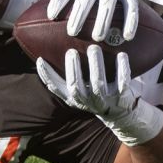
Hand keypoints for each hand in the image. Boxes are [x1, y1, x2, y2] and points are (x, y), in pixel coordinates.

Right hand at [36, 46, 162, 145]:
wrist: (122, 114)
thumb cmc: (95, 95)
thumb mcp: (79, 91)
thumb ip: (66, 78)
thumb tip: (43, 56)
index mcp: (75, 98)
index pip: (56, 88)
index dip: (46, 76)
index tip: (41, 59)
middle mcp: (88, 101)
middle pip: (76, 87)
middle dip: (73, 68)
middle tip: (71, 51)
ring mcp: (105, 100)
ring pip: (98, 83)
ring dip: (96, 65)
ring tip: (93, 48)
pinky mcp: (122, 96)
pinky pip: (122, 81)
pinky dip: (121, 68)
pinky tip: (121, 54)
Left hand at [47, 0, 162, 41]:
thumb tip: (55, 4)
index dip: (58, 1)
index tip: (51, 16)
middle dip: (78, 16)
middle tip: (72, 32)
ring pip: (107, 4)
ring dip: (102, 22)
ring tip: (97, 38)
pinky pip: (131, 6)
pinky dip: (130, 22)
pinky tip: (127, 35)